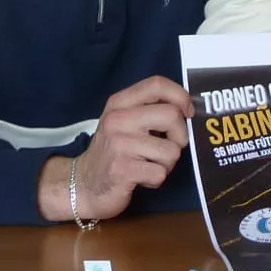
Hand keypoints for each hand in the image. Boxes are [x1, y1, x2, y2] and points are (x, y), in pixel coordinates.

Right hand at [40, 76, 191, 222]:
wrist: (83, 185)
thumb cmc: (112, 152)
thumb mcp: (123, 122)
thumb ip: (148, 110)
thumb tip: (187, 108)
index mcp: (119, 103)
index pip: (157, 84)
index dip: (181, 96)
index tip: (187, 113)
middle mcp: (118, 119)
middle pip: (172, 115)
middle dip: (180, 137)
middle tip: (168, 147)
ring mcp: (119, 144)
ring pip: (171, 150)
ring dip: (167, 164)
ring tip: (149, 166)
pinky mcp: (122, 170)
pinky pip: (160, 173)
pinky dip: (156, 180)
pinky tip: (141, 178)